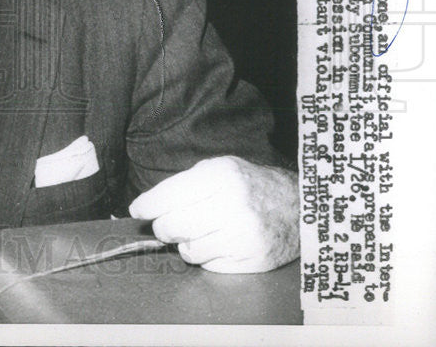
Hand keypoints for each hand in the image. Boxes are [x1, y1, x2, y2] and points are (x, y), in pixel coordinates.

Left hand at [129, 156, 299, 272]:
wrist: (298, 207)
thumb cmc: (249, 186)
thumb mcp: (219, 170)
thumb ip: (184, 185)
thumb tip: (146, 208)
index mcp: (220, 176)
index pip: (167, 197)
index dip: (146, 207)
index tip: (138, 211)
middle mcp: (232, 205)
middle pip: (171, 227)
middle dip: (163, 227)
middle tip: (168, 225)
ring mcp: (243, 235)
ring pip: (188, 250)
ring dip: (187, 243)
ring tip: (203, 231)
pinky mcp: (251, 260)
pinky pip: (208, 265)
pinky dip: (207, 256)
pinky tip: (221, 243)